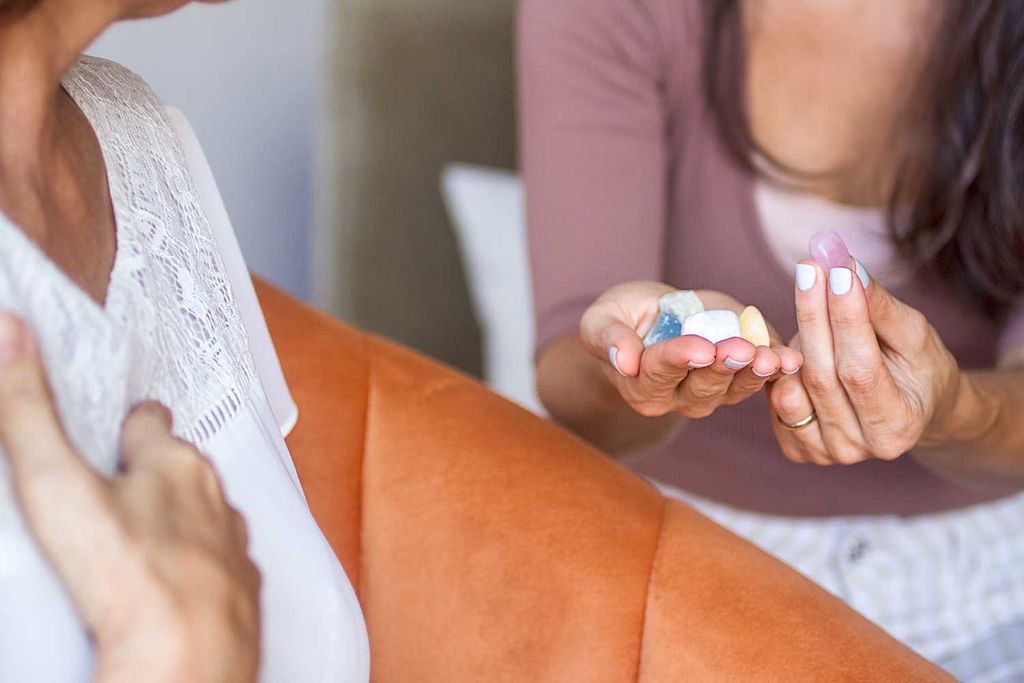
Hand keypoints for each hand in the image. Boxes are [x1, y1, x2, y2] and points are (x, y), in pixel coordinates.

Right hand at [0, 314, 259, 682]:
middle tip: (128, 481)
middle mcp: (213, 498)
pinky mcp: (243, 590)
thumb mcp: (57, 485)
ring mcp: (234, 545)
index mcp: (173, 464)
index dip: (133, 422)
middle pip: (186, 469)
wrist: (190, 654)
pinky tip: (183, 582)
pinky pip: (228, 564)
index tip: (122, 422)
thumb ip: (29, 412)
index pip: (152, 422)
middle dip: (162, 469)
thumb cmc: (128, 570)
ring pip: (211, 515)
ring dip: (187, 517)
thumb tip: (11, 328)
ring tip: (152, 534)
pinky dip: (207, 565)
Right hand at [580, 281, 802, 418]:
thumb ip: (608, 339)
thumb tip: (624, 360)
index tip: (699, 348)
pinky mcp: (740, 379)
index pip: (661, 372)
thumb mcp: (601, 320)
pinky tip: (792, 358)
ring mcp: (713, 393)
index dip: (680, 358)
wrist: (649, 320)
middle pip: (704, 385)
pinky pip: (761, 379)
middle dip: (724, 366)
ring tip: (773, 357)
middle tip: (741, 350)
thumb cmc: (620, 318)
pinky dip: (778, 368)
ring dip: (757, 372)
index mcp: (642, 387)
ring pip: (737, 388)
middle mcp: (678, 399)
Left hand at [767, 260, 960, 464]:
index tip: (836, 269)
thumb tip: (846, 266)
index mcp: (897, 426)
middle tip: (810, 265)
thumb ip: (878, 306)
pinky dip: (780, 365)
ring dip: (797, 338)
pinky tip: (798, 337)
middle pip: (821, 375)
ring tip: (813, 305)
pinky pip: (775, 397)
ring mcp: (823, 453)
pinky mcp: (796, 447)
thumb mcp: (913, 334)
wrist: (909, 409)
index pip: (859, 368)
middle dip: (813, 314)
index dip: (845, 318)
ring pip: (792, 385)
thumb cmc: (917, 367)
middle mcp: (857, 448)